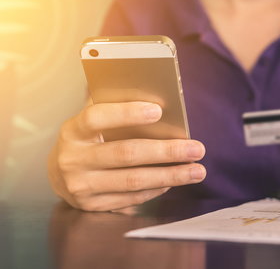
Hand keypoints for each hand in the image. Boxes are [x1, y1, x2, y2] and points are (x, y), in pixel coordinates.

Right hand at [48, 101, 205, 211]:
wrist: (59, 174)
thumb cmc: (86, 140)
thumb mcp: (91, 122)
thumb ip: (113, 108)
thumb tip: (155, 97)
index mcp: (73, 131)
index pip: (97, 117)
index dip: (127, 113)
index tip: (158, 110)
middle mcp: (73, 159)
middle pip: (126, 154)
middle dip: (166, 152)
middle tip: (197, 148)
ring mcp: (81, 186)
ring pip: (133, 181)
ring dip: (170, 175)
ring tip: (197, 170)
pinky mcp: (92, 205)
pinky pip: (132, 197)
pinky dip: (157, 189)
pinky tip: (174, 181)